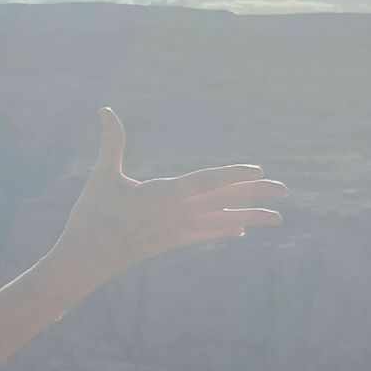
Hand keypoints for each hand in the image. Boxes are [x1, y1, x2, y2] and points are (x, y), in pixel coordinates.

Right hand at [47, 109, 283, 296]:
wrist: (85, 261)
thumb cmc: (91, 216)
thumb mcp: (102, 176)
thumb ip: (111, 142)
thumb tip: (105, 109)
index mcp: (160, 195)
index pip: (204, 182)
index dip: (232, 175)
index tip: (257, 171)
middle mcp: (175, 214)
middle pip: (222, 202)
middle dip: (254, 194)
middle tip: (285, 189)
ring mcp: (176, 231)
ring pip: (221, 222)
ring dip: (250, 217)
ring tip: (278, 217)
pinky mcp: (171, 242)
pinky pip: (205, 235)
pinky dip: (224, 230)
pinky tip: (242, 229)